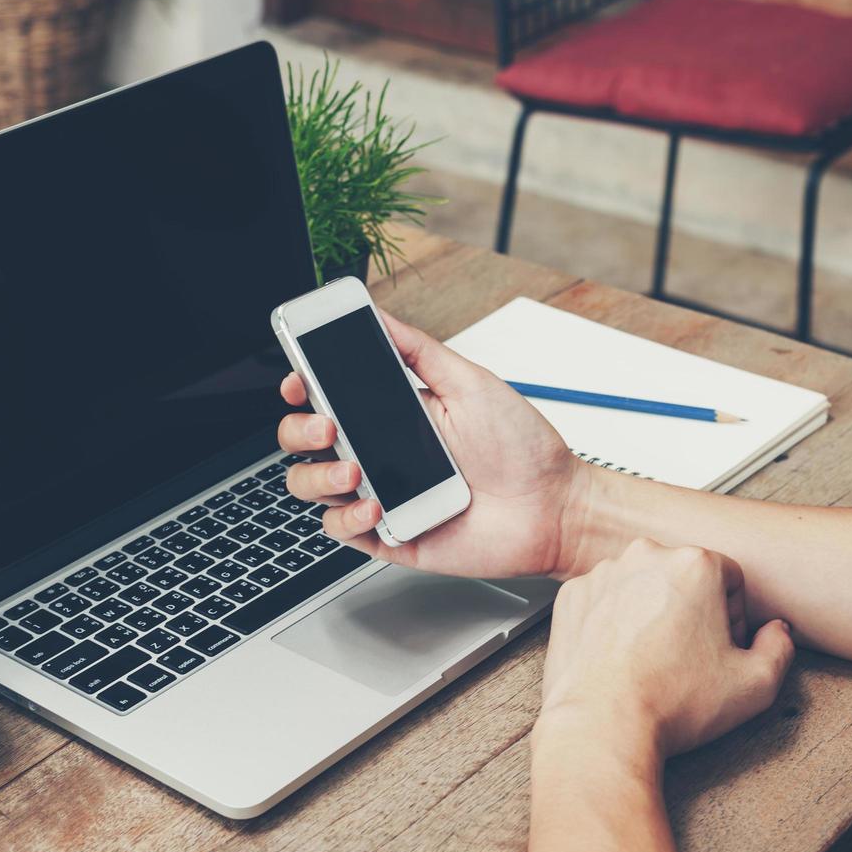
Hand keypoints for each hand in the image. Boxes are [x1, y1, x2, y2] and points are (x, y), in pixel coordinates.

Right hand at [277, 311, 586, 578]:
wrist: (552, 507)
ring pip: (310, 486)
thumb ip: (418, 351)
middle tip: (326, 425)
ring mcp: (379, 495)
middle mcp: (377, 452)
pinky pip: (340, 530)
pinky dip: (346, 517)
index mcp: (391, 413)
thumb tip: (378, 316)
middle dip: (298, 430)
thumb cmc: (522, 448)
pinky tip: (374, 506)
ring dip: (318, 475)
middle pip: (303, 441)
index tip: (298, 380)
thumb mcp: (469, 382)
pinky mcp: (388, 535)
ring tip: (354, 469)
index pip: (325, 397)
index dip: (301, 387)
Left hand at [538, 539, 794, 761]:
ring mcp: (603, 574)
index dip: (732, 617)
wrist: (602, 724)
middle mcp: (645, 556)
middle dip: (691, 609)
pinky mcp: (572, 595)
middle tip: (687, 655)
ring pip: (641, 585)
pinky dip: (612, 620)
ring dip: (649, 611)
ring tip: (650, 658)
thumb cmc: (674, 703)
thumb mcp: (755, 685)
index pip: (729, 579)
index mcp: (695, 565)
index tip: (720, 646)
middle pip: (683, 576)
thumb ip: (780, 647)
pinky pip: (603, 599)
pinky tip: (620, 656)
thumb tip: (776, 631)